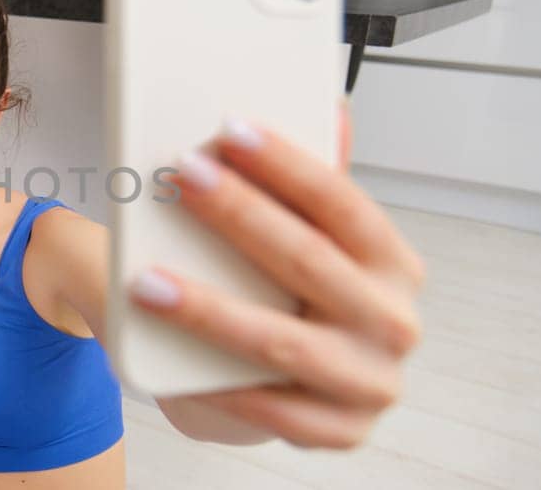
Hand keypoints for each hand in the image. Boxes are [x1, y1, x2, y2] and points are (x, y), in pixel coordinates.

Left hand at [135, 101, 425, 448]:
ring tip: (147, 279)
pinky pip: (271, 408)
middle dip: (240, 215)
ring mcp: (370, 382)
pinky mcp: (338, 432)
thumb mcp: (313, 241)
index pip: (343, 205)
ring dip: (209, 308)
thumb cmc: (296, 300)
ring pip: (282, 342)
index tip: (229, 130)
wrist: (295, 387)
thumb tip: (331, 108)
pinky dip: (220, 383)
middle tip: (182, 177)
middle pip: (309, 262)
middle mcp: (393, 322)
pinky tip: (172, 362)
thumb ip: (316, 185)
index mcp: (392, 264)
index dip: (287, 165)